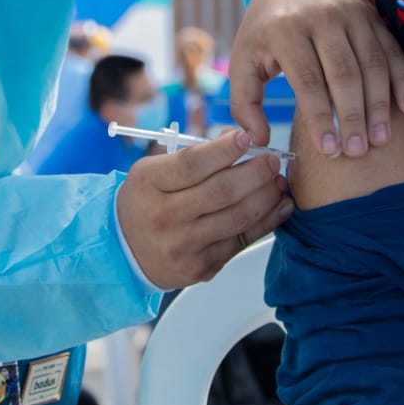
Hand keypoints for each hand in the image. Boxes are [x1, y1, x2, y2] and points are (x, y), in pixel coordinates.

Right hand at [116, 129, 292, 289]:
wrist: (124, 252)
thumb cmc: (146, 202)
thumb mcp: (154, 171)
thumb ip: (194, 154)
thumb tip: (236, 137)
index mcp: (149, 184)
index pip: (192, 163)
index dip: (224, 150)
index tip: (246, 137)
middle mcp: (164, 216)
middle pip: (221, 191)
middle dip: (255, 172)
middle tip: (272, 160)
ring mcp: (183, 245)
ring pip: (238, 217)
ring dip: (266, 196)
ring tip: (278, 181)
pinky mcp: (201, 267)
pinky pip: (241, 241)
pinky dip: (267, 221)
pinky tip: (279, 206)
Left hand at [230, 0, 403, 157]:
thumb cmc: (266, 25)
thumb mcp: (244, 55)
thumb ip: (244, 100)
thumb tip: (259, 140)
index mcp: (286, 29)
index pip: (307, 80)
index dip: (320, 117)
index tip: (329, 150)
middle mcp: (322, 18)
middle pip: (344, 73)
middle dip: (353, 116)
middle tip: (358, 151)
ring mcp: (352, 14)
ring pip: (372, 64)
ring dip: (380, 104)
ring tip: (380, 139)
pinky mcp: (373, 15)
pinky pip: (392, 50)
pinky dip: (403, 80)